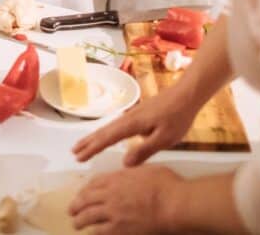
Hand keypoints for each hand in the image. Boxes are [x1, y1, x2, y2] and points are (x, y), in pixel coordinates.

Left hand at [69, 165, 182, 233]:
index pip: (94, 183)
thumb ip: (133, 171)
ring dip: (79, 220)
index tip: (82, 193)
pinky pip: (99, 232)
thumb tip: (129, 169)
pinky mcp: (119, 229)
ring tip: (76, 224)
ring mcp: (112, 212)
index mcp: (116, 178)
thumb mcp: (146, 170)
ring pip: (87, 216)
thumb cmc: (166, 185)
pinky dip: (93, 232)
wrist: (173, 205)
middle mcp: (109, 194)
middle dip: (76, 205)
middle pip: (85, 199)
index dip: (85, 189)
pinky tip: (91, 233)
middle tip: (71, 210)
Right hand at [73, 84, 201, 166]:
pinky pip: (116, 126)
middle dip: (88, 142)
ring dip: (95, 137)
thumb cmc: (177, 117)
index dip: (92, 149)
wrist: (186, 95)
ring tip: (83, 145)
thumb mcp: (164, 139)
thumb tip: (124, 163)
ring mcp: (132, 115)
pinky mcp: (137, 114)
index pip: (107, 139)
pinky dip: (106, 132)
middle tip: (73, 152)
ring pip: (108, 128)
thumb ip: (144, 151)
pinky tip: (107, 136)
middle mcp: (127, 119)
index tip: (79, 157)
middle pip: (103, 132)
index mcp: (131, 125)